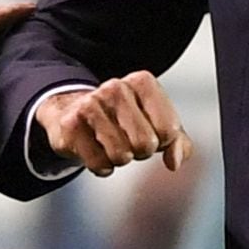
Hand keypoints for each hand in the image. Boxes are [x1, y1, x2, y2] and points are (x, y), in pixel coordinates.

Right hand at [35, 72, 192, 176]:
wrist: (74, 111)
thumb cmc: (125, 120)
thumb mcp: (157, 124)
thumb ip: (178, 143)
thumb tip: (174, 163)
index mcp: (142, 82)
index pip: (169, 130)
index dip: (163, 142)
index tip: (149, 132)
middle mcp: (115, 87)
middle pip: (146, 144)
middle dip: (141, 152)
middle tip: (129, 141)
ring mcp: (90, 104)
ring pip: (122, 156)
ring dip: (120, 159)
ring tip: (111, 143)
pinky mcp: (71, 126)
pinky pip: (99, 164)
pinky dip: (102, 166)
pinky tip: (95, 150)